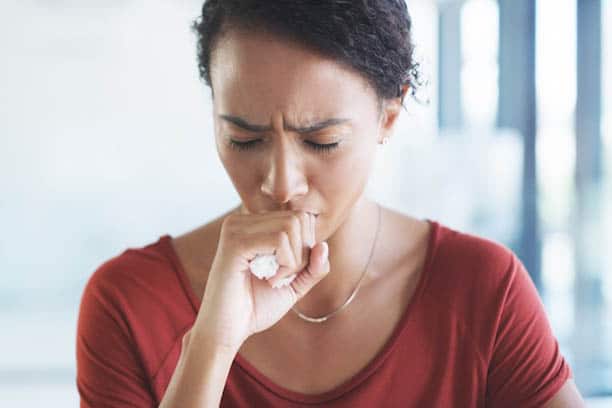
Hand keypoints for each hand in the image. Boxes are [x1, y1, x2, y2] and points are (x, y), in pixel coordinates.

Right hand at [192, 210, 329, 350]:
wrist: (225, 332)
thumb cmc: (255, 308)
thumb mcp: (294, 285)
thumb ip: (313, 267)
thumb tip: (324, 245)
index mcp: (253, 224)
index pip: (300, 217)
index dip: (306, 247)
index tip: (288, 272)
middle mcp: (242, 220)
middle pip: (298, 218)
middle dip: (303, 252)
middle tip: (284, 277)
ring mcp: (236, 228)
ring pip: (291, 226)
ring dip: (294, 260)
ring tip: (275, 280)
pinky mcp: (235, 242)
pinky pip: (279, 240)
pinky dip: (286, 264)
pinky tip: (270, 280)